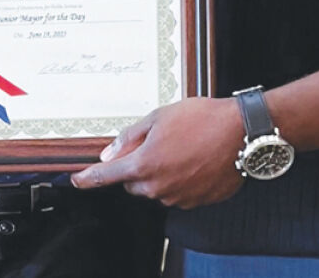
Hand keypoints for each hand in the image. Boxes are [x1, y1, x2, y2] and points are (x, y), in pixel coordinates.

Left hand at [70, 97, 243, 208]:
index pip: (107, 176)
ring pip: (157, 188)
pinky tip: (194, 159)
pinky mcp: (197, 201)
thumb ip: (130, 137)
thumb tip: (110, 153)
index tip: (76, 180)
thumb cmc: (201, 119)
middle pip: (133, 183)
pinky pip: (179, 193)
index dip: (88, 179)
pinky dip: (180, 179)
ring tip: (181, 147)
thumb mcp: (159, 117)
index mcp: (144, 165)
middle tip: (155, 142)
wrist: (241, 132)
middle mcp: (159, 187)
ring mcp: (179, 197)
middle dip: (137, 166)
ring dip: (160, 172)